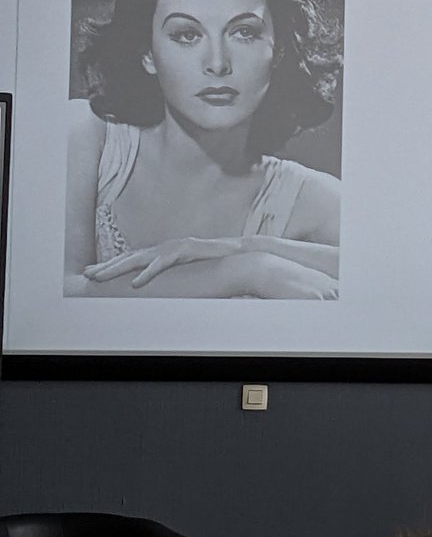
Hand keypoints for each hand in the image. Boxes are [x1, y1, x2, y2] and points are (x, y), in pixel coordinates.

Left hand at [83, 237, 232, 287]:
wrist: (241, 255)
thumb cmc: (216, 265)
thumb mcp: (189, 272)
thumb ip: (174, 277)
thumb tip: (162, 290)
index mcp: (166, 252)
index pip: (134, 257)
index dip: (113, 264)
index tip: (94, 271)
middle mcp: (166, 246)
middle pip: (130, 256)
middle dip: (107, 265)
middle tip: (86, 274)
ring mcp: (175, 247)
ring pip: (139, 258)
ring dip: (117, 268)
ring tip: (99, 276)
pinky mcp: (186, 251)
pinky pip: (162, 264)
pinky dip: (147, 273)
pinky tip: (135, 284)